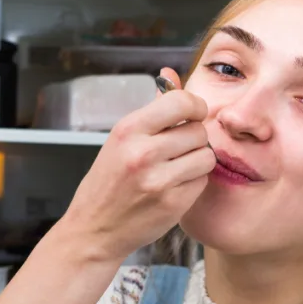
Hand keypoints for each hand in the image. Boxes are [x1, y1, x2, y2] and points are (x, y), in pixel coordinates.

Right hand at [60, 67, 214, 261]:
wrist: (95, 228)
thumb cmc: (109, 181)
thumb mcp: (122, 139)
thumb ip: (152, 109)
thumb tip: (171, 75)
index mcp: (128, 130)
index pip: (181, 102)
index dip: (195, 106)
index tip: (192, 114)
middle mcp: (143, 153)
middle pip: (198, 130)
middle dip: (194, 138)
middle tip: (178, 149)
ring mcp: (159, 180)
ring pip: (207, 156)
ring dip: (198, 160)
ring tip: (178, 167)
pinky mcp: (173, 204)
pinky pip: (203, 181)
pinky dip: (194, 182)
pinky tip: (175, 186)